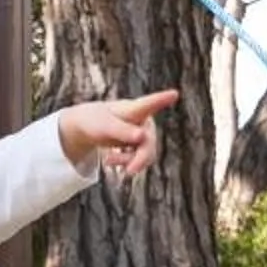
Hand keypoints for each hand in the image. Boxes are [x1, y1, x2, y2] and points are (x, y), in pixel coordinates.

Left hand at [58, 90, 178, 178]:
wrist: (91, 127)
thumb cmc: (97, 121)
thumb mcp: (104, 126)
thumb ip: (123, 131)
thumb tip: (142, 137)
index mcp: (134, 108)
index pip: (149, 103)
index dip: (162, 99)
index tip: (174, 94)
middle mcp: (145, 120)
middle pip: (149, 142)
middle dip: (140, 158)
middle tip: (129, 172)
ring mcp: (145, 133)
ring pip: (147, 154)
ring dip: (129, 161)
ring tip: (107, 160)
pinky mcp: (142, 145)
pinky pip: (142, 160)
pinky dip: (127, 164)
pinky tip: (111, 161)